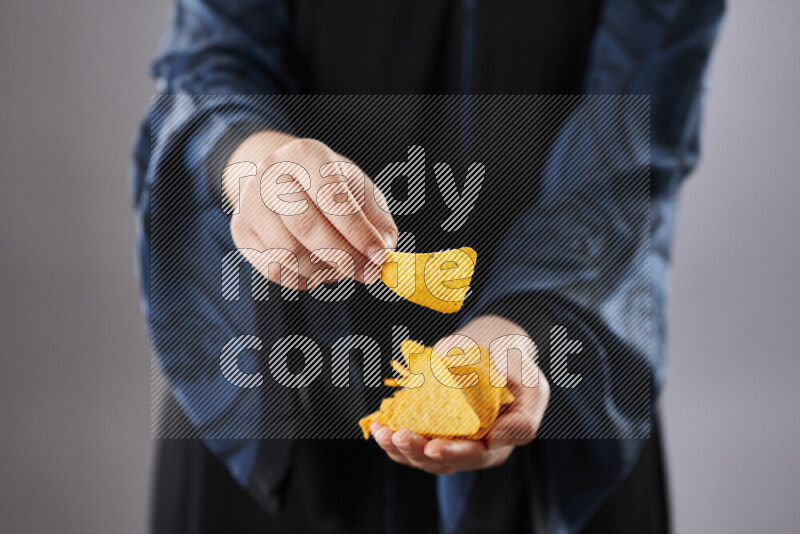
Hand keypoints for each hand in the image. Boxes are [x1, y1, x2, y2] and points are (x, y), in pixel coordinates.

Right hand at [228, 132, 397, 289]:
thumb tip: (385, 250)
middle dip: (343, 257)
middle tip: (367, 273)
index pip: (331, 197)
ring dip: (322, 270)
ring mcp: (250, 203)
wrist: (282, 177)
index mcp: (305, 154)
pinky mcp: (241, 231)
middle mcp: (271, 174)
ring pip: (287, 254)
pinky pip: (274, 269)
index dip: (359, 232)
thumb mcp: (359, 190)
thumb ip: (377, 220)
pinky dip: (303, 279)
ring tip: (340, 266)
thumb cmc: (329, 185)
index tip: (381, 256)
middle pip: (305, 227)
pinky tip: (318, 269)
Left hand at [371, 315, 549, 474]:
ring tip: (383, 433)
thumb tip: (498, 439)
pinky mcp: (425, 424)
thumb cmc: (516, 364)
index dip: (452, 455)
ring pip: (418, 454)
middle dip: (417, 452)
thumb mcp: (532, 386)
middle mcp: (468, 447)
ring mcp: (444, 437)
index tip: (433, 448)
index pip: (473, 456)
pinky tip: (378, 424)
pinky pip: (405, 437)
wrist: (492, 343)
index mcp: (496, 444)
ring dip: (398, 447)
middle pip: (439, 461)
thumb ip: (523, 419)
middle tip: (400, 436)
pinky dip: (390, 434)